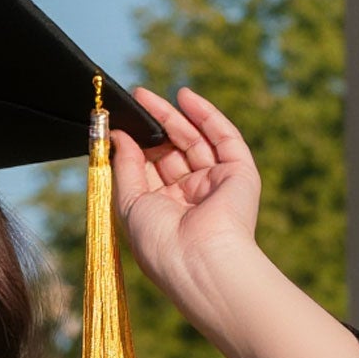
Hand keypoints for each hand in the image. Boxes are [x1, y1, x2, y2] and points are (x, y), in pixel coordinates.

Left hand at [110, 84, 263, 321]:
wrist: (199, 260)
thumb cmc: (159, 242)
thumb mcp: (129, 203)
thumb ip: (124, 167)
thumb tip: (118, 136)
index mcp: (165, 212)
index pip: (150, 171)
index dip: (136, 146)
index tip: (119, 124)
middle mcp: (191, 198)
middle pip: (172, 152)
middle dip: (154, 126)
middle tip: (135, 100)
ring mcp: (216, 184)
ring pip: (195, 141)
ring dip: (174, 116)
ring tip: (147, 96)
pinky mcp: (239, 173)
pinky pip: (224, 137)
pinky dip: (205, 115)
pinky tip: (185, 96)